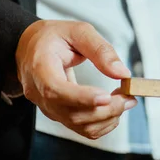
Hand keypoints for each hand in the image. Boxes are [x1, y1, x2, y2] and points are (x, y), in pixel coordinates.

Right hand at [16, 20, 136, 138]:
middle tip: (129, 96)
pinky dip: (103, 123)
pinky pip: (82, 128)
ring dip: (108, 117)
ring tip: (126, 100)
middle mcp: (40, 93)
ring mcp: (48, 107)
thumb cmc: (53, 37)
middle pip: (72, 113)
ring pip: (79, 125)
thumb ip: (100, 49)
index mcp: (40, 67)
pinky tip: (114, 107)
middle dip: (106, 109)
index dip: (81, 97)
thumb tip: (121, 73)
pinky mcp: (58, 114)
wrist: (31, 47)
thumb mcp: (77, 30)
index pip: (55, 90)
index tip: (106, 97)